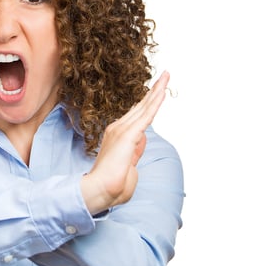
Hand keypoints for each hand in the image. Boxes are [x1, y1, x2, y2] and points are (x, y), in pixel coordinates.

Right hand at [81, 71, 169, 214]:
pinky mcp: (129, 135)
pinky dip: (155, 102)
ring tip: (166, 77)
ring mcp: (123, 130)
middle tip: (165, 76)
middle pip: (141, 105)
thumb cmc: (112, 183)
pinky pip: (147, 115)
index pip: (136, 114)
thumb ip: (136, 151)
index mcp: (118, 135)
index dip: (147, 101)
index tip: (157, 91)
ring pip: (145, 106)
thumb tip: (143, 138)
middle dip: (154, 90)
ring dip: (157, 91)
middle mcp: (119, 128)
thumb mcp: (129, 164)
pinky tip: (162, 92)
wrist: (100, 189)